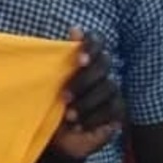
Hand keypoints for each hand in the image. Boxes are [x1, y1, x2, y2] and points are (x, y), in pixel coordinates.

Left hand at [52, 29, 125, 159]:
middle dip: (83, 80)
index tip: (79, 60)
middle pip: (103, 65)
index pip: (96, 40)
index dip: (91, 46)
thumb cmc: (46, 100)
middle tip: (64, 96)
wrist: (53, 134)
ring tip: (68, 116)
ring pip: (109, 87)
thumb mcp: (45, 80)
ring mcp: (111, 89)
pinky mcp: (117, 108)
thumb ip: (57, 55)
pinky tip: (80, 125)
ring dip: (87, 102)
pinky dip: (95, 117)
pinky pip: (113, 109)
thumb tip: (74, 28)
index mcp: (83, 57)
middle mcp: (100, 70)